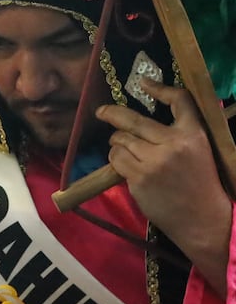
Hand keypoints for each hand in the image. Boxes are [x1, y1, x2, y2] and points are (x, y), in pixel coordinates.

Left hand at [94, 80, 230, 243]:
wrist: (203, 220)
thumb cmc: (201, 183)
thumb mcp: (200, 150)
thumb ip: (180, 131)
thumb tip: (149, 116)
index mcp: (194, 134)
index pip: (179, 100)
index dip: (159, 88)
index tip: (142, 83)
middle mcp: (172, 144)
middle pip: (133, 119)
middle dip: (111, 113)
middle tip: (101, 112)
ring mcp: (153, 162)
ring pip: (120, 140)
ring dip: (117, 142)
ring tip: (123, 147)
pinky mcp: (138, 178)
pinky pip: (115, 159)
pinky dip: (115, 158)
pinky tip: (123, 163)